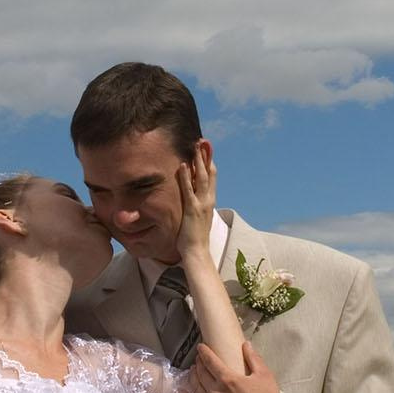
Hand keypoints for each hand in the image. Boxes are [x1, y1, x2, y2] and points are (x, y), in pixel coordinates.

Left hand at [174, 146, 216, 260]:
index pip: (211, 177)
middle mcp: (208, 199)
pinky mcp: (192, 209)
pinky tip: (182, 165)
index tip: (206, 149)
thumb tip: (193, 199)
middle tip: (204, 141)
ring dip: (198, 161)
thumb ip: (197, 206)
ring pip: (201, 177)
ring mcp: (201, 204)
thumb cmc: (194, 237)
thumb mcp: (197, 217)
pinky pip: (188, 189)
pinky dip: (185, 177)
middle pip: (209, 173)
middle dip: (206, 156)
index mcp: (209, 201)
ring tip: (195, 146)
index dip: (209, 162)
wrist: (197, 251)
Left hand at [185, 340, 280, 392]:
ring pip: (195, 388)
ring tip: (193, 371)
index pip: (210, 361)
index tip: (201, 347)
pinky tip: (182, 392)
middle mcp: (217, 392)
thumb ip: (253, 358)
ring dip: (192, 377)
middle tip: (199, 359)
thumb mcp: (264, 375)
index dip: (204, 352)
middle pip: (201, 373)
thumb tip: (245, 344)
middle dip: (198, 363)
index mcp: (229, 379)